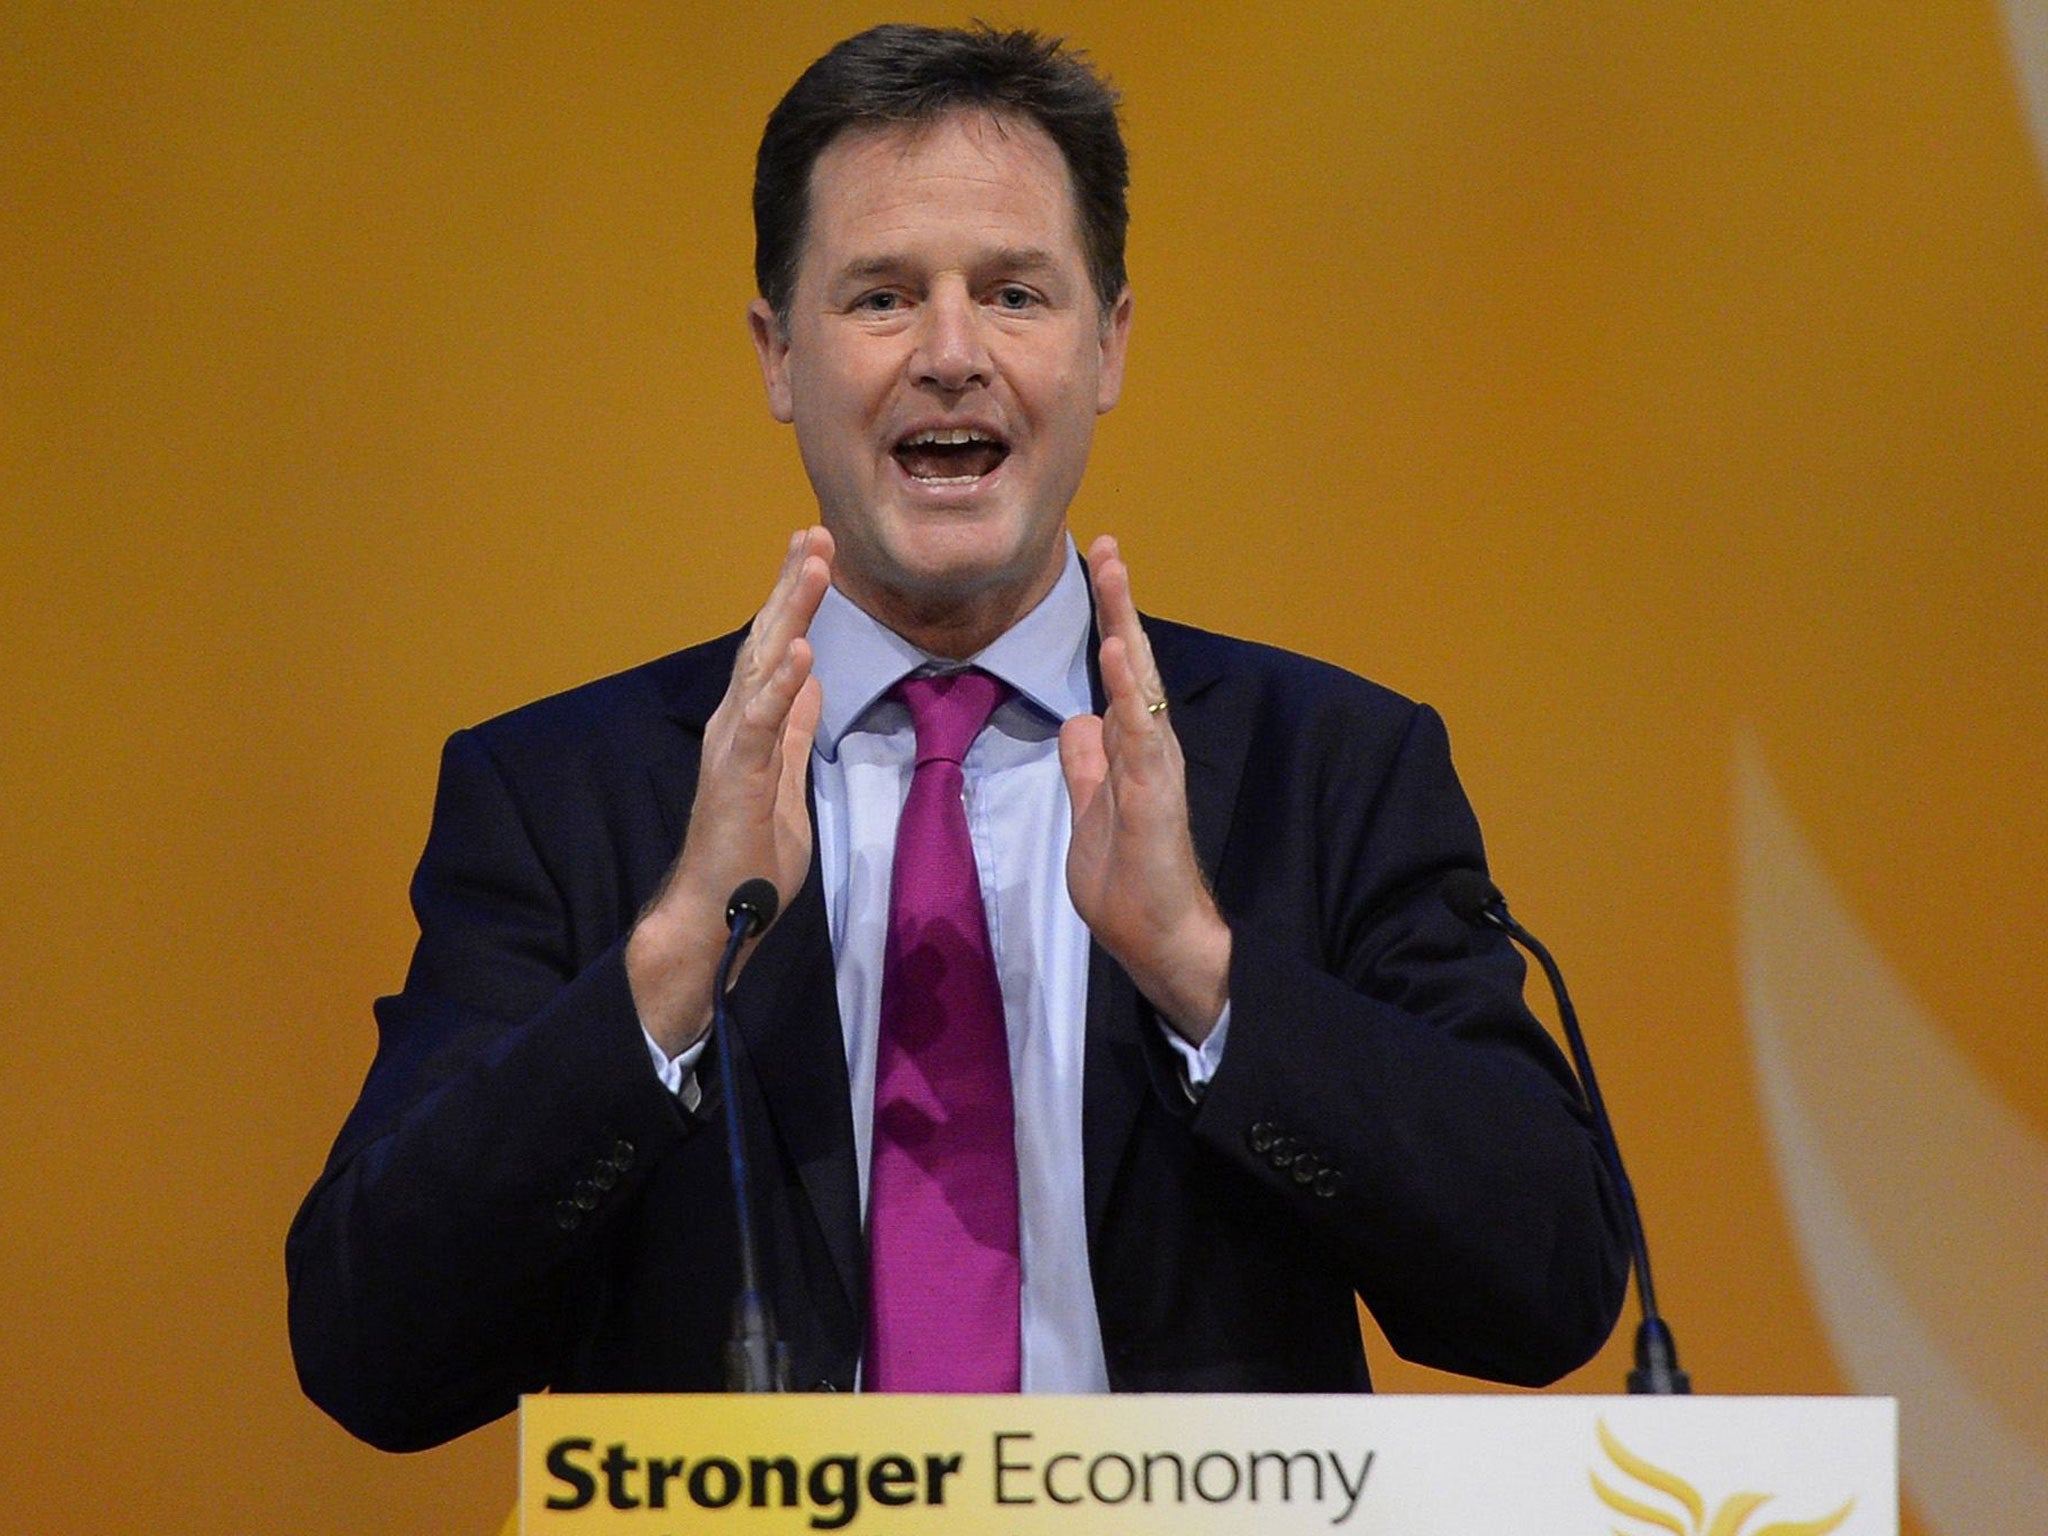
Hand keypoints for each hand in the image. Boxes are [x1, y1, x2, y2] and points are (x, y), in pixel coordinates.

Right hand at [627, 527, 833, 1053]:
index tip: (816, 551)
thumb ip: (794, 729)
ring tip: (812, 568)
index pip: (775, 647)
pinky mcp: (736, 776)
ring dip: (789, 614)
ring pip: (762, 665)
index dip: (794, 598)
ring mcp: (732, 745)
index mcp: (750, 722)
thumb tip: (811, 682)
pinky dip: (781, 686)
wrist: (717, 912)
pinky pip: (761, 723)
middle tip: (815, 534)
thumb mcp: (787, 777)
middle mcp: (734, 721)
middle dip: (791, 585)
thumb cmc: (749, 853)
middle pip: (766, 639)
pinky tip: (804, 653)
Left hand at [1059, 535, 1230, 1042]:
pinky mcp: (1155, 797)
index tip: (1101, 565)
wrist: (1161, 938)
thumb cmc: (1129, 883)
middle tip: (1109, 545)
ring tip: (1115, 576)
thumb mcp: (1089, 813)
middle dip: (1120, 604)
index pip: (1119, 673)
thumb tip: (1078, 722)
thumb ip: (1086, 767)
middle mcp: (1149, 749)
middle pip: (1133, 663)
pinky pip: (1140, 736)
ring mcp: (1154, 769)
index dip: (1110, 620)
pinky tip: (1118, 657)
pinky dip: (1128, 693)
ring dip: (1126, 629)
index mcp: (1132, 750)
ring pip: (1139, 686)